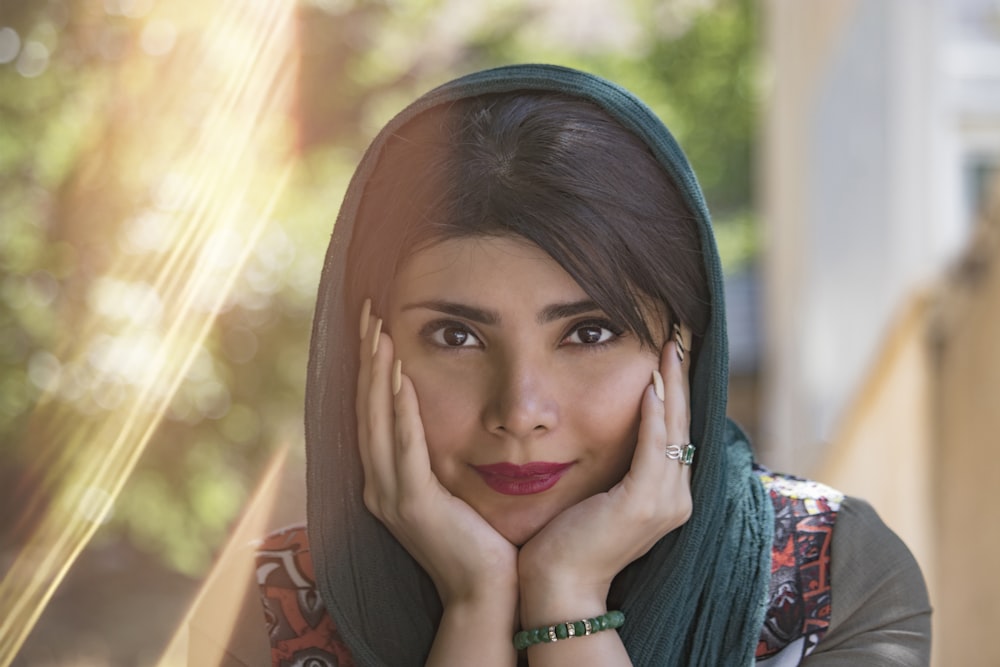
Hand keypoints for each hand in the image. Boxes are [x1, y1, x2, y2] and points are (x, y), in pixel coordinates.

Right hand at [356, 306, 518, 607]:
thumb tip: (446, 417)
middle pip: (366, 409)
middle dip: (367, 358)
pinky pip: (406, 448)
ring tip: (379, 331)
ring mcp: (392, 496)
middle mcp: (378, 485)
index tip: (374, 326)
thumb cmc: (477, 539)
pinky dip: (401, 410)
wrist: (483, 593)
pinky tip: (401, 377)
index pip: (372, 412)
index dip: (370, 368)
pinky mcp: (416, 505)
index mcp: (386, 480)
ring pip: (378, 421)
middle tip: (369, 312)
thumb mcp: (452, 489)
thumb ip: (438, 456)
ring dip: (378, 374)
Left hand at [517, 336, 692, 620]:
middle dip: (680, 379)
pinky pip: (654, 449)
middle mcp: (677, 498)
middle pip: (684, 424)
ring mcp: (665, 503)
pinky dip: (654, 416)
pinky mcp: (643, 504)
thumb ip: (615, 465)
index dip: (676, 391)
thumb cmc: (567, 540)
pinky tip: (650, 386)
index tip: (670, 353)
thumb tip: (607, 429)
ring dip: (670, 386)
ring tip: (668, 348)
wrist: (559, 587)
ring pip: (674, 431)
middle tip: (678, 337)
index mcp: (668, 495)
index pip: (677, 432)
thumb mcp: (599, 495)